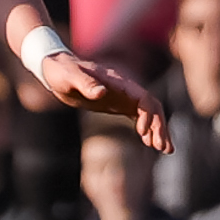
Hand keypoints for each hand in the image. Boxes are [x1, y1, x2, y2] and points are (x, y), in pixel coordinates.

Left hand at [34, 51, 171, 151]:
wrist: (55, 69)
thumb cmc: (61, 72)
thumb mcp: (70, 77)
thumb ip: (86, 83)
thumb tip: (102, 92)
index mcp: (117, 82)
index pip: (143, 98)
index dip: (149, 115)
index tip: (143, 133)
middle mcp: (125, 89)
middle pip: (152, 107)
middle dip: (160, 126)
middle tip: (163, 148)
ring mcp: (122, 96)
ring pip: (149, 113)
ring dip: (158, 130)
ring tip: (164, 150)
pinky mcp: (117, 103)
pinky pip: (138, 116)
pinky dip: (147, 129)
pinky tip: (149, 143)